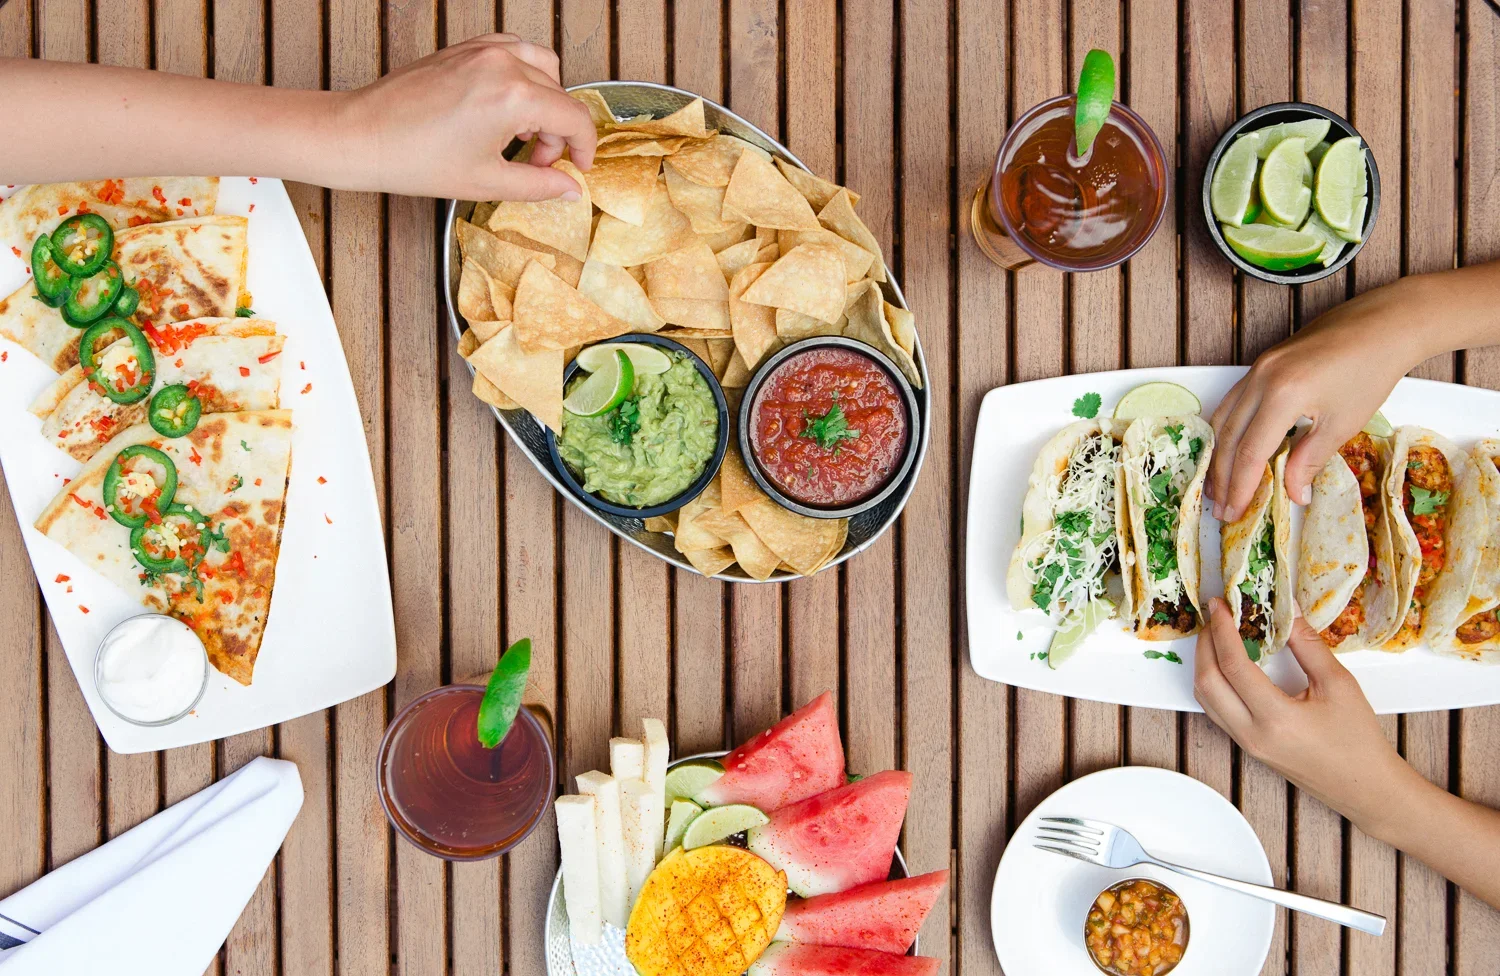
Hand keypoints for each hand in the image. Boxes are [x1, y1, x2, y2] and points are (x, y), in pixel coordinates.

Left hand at [336, 35, 595, 200]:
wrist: (362, 137)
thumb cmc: (413, 158)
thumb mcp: (487, 182)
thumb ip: (539, 185)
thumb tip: (569, 188)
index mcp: (513, 97)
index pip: (574, 117)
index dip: (584, 147)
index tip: (578, 167)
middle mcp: (502, 64)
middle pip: (559, 95)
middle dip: (558, 133)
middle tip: (538, 163)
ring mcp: (482, 50)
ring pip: (542, 65)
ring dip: (545, 99)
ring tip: (522, 132)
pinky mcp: (464, 48)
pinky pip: (513, 50)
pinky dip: (522, 75)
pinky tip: (506, 106)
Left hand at [1192, 598, 1422, 832]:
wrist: (1364, 787)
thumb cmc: (1358, 739)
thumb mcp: (1339, 685)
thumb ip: (1308, 644)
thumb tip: (1287, 607)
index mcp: (1276, 718)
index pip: (1234, 665)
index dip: (1222, 630)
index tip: (1221, 605)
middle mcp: (1252, 734)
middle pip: (1207, 681)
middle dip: (1206, 643)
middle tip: (1217, 616)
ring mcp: (1245, 743)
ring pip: (1205, 698)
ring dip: (1205, 663)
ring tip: (1218, 635)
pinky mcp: (1246, 746)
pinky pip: (1215, 710)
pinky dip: (1213, 682)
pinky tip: (1227, 664)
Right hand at [1206, 277, 1431, 522]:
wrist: (1382, 325)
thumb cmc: (1370, 372)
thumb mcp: (1342, 424)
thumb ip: (1310, 460)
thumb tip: (1293, 494)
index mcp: (1282, 396)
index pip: (1250, 452)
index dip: (1240, 487)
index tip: (1234, 513)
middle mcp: (1260, 380)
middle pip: (1229, 437)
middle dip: (1222, 476)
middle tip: (1220, 509)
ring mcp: (1257, 368)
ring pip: (1224, 418)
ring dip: (1218, 454)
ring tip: (1217, 484)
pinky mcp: (1262, 363)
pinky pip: (1233, 401)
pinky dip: (1227, 429)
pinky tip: (1228, 446)